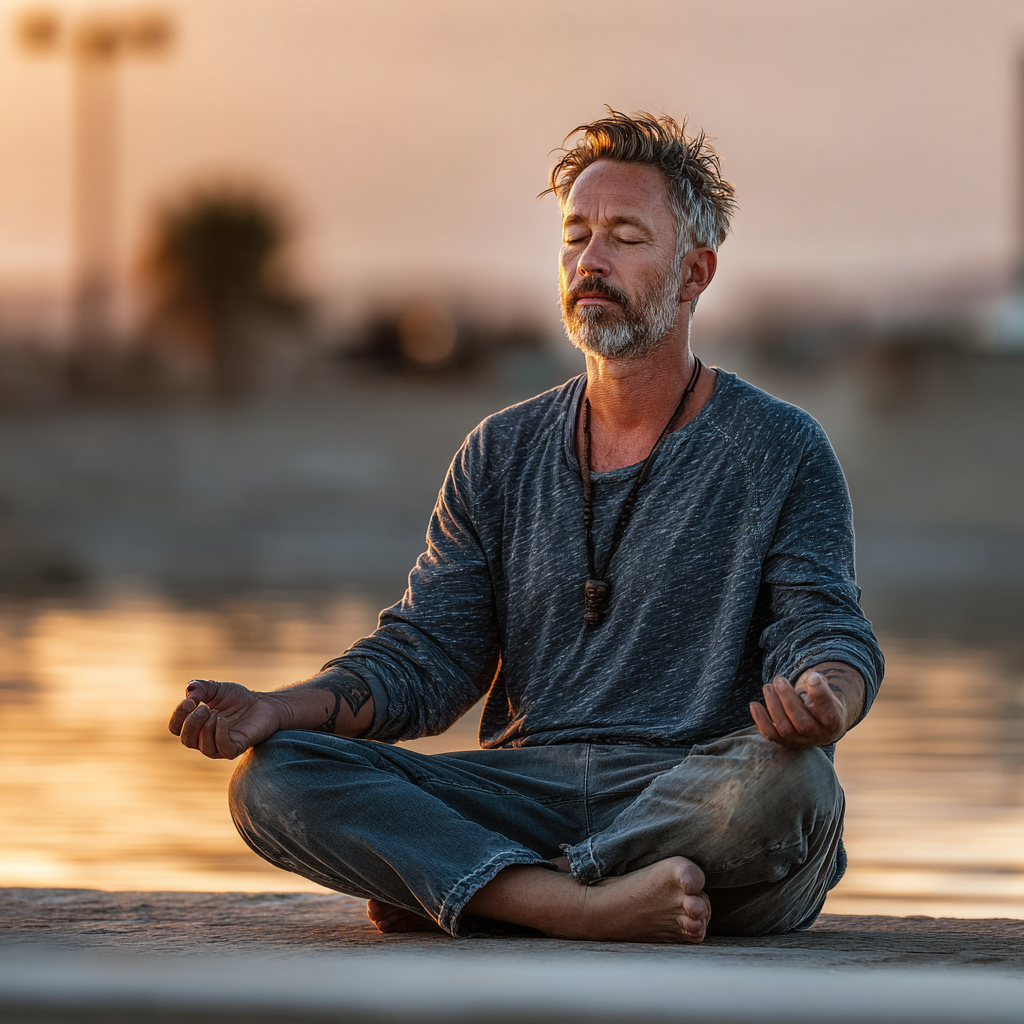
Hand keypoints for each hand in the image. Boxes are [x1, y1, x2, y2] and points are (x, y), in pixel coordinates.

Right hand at [168, 679, 287, 759]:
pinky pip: (222, 748)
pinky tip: (223, 720)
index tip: (190, 700)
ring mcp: (219, 746)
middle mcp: (204, 739)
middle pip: (186, 739)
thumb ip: (199, 687)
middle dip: (191, 722)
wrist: (262, 703)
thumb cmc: (237, 698)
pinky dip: (219, 734)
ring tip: (217, 713)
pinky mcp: (235, 749)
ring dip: (206, 728)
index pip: (175, 728)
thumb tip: (189, 694)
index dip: (178, 715)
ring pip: (202, 746)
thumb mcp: (215, 688)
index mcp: (195, 726)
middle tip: (204, 708)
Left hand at [749, 664, 861, 747]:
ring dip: (773, 706)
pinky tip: (754, 704)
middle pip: (802, 722)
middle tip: (779, 679)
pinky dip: (760, 720)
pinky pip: (771, 735)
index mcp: (834, 721)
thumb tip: (812, 678)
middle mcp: (819, 735)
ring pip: (785, 729)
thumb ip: (819, 685)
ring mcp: (802, 742)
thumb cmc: (822, 702)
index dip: (819, 695)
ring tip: (768, 687)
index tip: (811, 677)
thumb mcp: (825, 692)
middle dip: (787, 699)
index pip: (828, 712)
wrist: (822, 724)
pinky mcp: (787, 743)